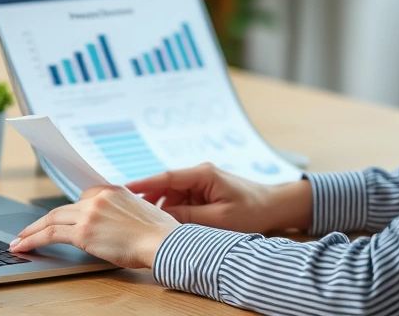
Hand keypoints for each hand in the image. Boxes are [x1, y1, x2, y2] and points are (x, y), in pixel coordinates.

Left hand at [9, 185, 179, 268]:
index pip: (81, 199)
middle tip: (28, 230)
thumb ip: (122, 212)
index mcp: (112, 190)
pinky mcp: (84, 232)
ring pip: (51, 219)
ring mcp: (89, 214)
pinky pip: (50, 234)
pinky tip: (23, 246)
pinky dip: (33, 239)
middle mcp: (98, 198)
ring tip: (19, 240)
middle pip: (62, 208)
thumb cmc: (159, 233)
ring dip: (31, 230)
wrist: (164, 242)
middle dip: (42, 220)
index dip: (67, 212)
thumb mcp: (141, 212)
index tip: (55, 219)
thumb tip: (116, 224)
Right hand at [126, 163, 311, 233]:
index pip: (166, 177)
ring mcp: (201, 182)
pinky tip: (168, 223)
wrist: (275, 206)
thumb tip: (162, 216)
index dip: (144, 184)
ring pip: (172, 195)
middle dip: (150, 200)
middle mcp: (200, 174)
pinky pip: (182, 200)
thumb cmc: (252, 210)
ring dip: (163, 208)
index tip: (124, 189)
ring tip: (149, 223)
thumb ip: (189, 217)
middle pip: (166, 186)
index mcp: (203, 174)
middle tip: (133, 215)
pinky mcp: (204, 192)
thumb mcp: (220, 218)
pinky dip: (174, 210)